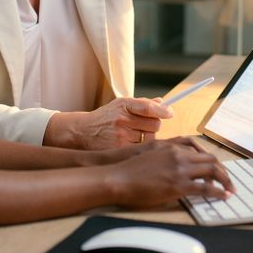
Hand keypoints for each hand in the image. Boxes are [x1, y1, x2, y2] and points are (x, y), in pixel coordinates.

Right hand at [45, 97, 171, 149]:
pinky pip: (141, 149)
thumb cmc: (105, 117)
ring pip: (150, 138)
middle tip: (146, 126)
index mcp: (123, 105)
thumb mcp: (120, 105)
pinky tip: (132, 144)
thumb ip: (141, 104)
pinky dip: (141, 147)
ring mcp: (121, 136)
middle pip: (154, 125)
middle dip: (154, 125)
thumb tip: (162, 103)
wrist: (82, 132)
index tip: (169, 113)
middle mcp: (122, 120)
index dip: (162, 111)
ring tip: (135, 136)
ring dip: (148, 137)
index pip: (148, 107)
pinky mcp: (119, 150)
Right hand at [106, 139, 233, 207]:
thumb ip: (165, 158)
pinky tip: (224, 196)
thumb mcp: (149, 156)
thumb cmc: (129, 169)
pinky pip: (205, 188)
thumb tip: (175, 168)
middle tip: (228, 181)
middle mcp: (179, 155)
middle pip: (210, 159)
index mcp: (172, 147)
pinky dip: (218, 192)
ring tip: (231, 189)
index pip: (200, 151)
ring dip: (225, 180)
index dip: (211, 161)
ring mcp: (179, 169)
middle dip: (222, 171)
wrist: (117, 177)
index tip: (217, 169)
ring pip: (212, 170)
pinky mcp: (178, 185)